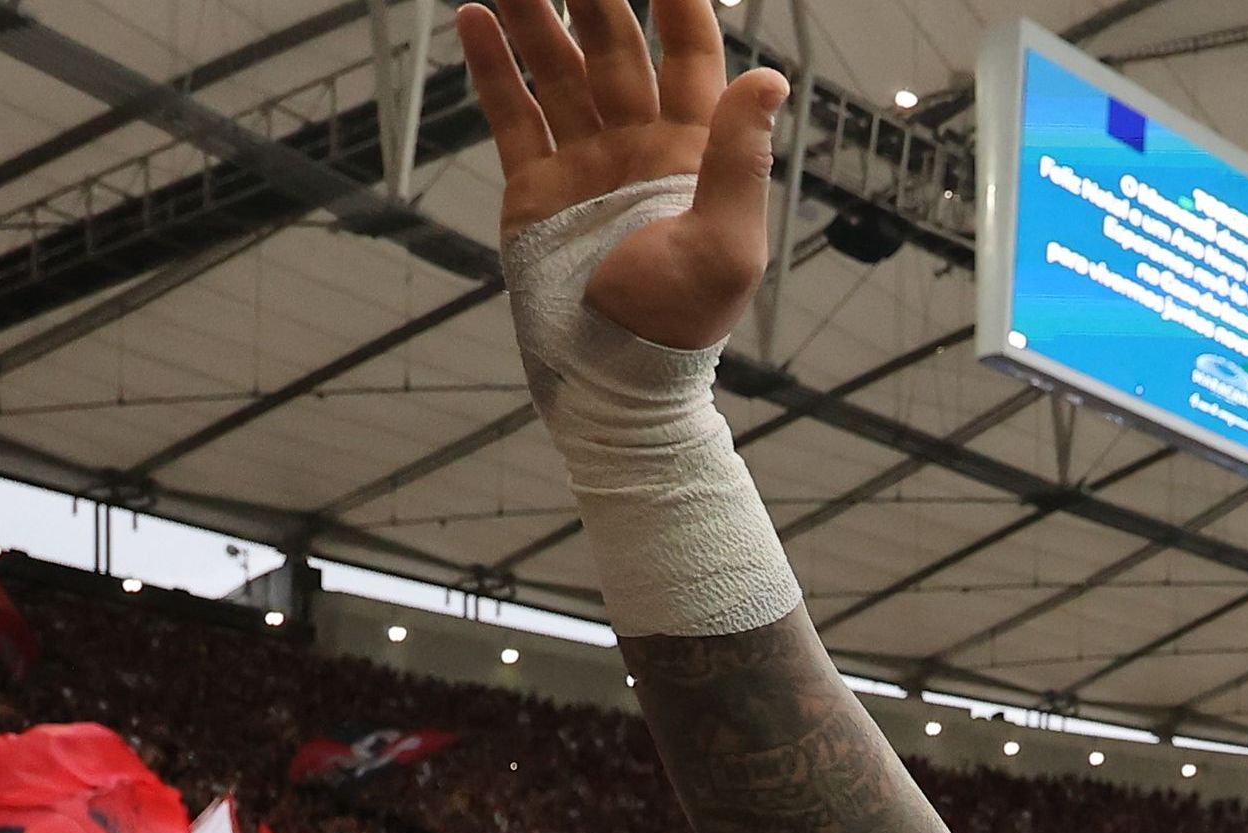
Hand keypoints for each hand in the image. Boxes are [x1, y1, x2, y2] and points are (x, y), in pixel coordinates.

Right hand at [457, 0, 788, 351]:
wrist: (612, 379)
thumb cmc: (679, 325)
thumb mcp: (725, 245)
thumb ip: (740, 159)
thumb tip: (770, 79)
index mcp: (692, 151)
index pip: (689, 54)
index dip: (678, 1)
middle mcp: (638, 142)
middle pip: (614, 46)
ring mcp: (585, 160)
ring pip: (558, 67)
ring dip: (536, 15)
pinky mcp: (536, 186)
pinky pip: (513, 112)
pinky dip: (494, 65)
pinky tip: (477, 17)